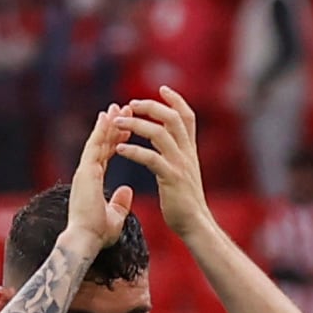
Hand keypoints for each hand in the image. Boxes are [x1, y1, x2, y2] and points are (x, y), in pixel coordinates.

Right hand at [62, 108, 135, 252]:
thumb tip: (127, 190)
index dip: (115, 140)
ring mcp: (84, 171)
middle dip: (113, 126)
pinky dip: (101, 130)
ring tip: (118, 106)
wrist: (85, 241)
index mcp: (92, 182)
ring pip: (97, 141)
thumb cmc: (96, 234)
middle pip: (101, 144)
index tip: (126, 127)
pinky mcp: (85, 172)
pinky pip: (94, 146)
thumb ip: (120, 203)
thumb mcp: (114, 217)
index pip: (105, 155)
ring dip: (108, 123)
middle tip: (123, 109)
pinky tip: (108, 117)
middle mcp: (86, 173)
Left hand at [113, 89, 212, 237]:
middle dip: (151, 106)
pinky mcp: (171, 178)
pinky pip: (151, 158)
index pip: (187, 116)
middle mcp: (187, 153)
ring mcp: (180, 165)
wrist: (195, 224)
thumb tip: (166, 145)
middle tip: (131, 103)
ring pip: (159, 133)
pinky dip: (134, 151)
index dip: (176, 100)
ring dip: (136, 125)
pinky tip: (119, 149)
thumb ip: (177, 155)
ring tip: (117, 123)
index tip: (162, 88)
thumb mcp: (185, 172)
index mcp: (190, 150)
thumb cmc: (185, 202)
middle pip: (173, 118)